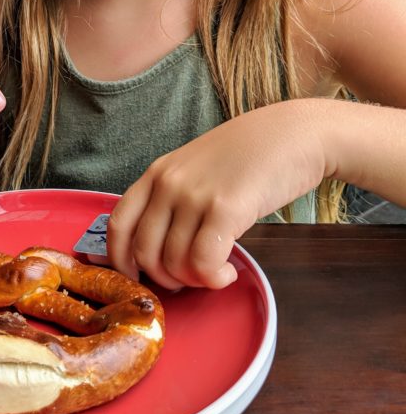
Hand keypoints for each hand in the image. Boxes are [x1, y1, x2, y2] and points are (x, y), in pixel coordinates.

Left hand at [107, 101, 326, 289]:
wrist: (294, 133)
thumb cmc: (249, 155)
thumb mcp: (196, 169)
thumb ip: (174, 200)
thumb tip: (159, 251)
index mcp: (157, 173)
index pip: (119, 224)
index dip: (122, 260)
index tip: (139, 278)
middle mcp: (168, 183)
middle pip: (145, 252)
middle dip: (166, 278)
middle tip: (191, 278)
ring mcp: (194, 195)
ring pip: (175, 263)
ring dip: (196, 280)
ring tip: (217, 271)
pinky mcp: (225, 209)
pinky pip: (203, 263)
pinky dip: (214, 279)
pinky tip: (228, 273)